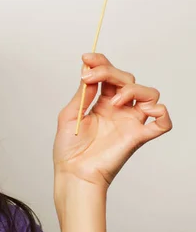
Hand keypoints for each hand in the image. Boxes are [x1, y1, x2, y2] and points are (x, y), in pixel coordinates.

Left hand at [53, 52, 171, 189]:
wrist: (73, 173)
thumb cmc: (69, 149)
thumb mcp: (69, 115)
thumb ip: (82, 94)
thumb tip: (89, 71)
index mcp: (101, 102)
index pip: (109, 75)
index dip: (101, 63)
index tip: (87, 58)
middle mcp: (119, 109)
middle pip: (127, 79)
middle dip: (109, 71)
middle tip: (90, 77)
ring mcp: (130, 121)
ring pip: (149, 93)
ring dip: (132, 89)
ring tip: (114, 100)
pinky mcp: (138, 136)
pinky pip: (162, 122)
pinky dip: (160, 112)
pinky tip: (142, 111)